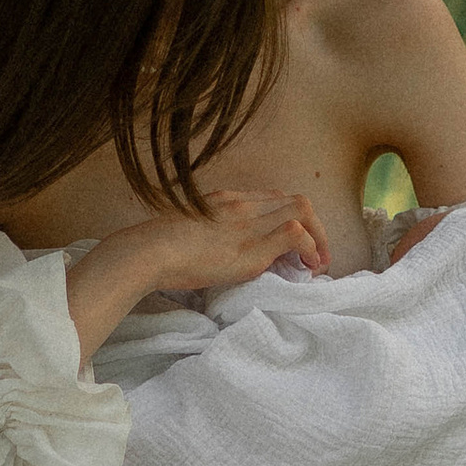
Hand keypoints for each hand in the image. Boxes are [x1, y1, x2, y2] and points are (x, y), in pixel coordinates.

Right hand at [63, 188, 327, 363]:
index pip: (272, 199)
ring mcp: (248, 221)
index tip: (294, 243)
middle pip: (295, 201)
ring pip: (302, 211)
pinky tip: (309, 266)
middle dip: (314, 226)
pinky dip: (310, 248)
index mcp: (223, 199)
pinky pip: (295, 235)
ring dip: (318, 237)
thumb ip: (207, 232)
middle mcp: (241, 203)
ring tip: (318, 263)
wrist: (147, 252)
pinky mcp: (252, 245)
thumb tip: (218, 249)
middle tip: (316, 254)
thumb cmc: (155, 249)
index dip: (291, 218)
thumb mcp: (186, 231)